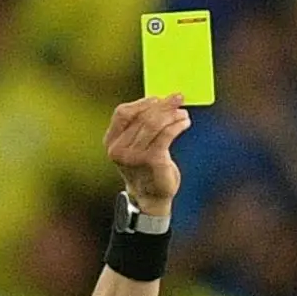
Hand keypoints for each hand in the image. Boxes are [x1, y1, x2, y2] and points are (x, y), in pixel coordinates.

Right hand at [104, 95, 190, 215]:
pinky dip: (177, 125)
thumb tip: (160, 101)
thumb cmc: (145, 169)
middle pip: (142, 117)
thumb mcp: (135, 147)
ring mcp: (135, 156)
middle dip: (163, 105)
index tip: (158, 98)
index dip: (141, 103)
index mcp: (111, 142)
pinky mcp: (152, 160)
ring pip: (155, 124)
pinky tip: (185, 123)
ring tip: (183, 113)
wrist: (151, 198)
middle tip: (178, 97)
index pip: (122, 113)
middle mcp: (119, 149)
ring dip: (172, 114)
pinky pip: (166, 135)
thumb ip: (139, 127)